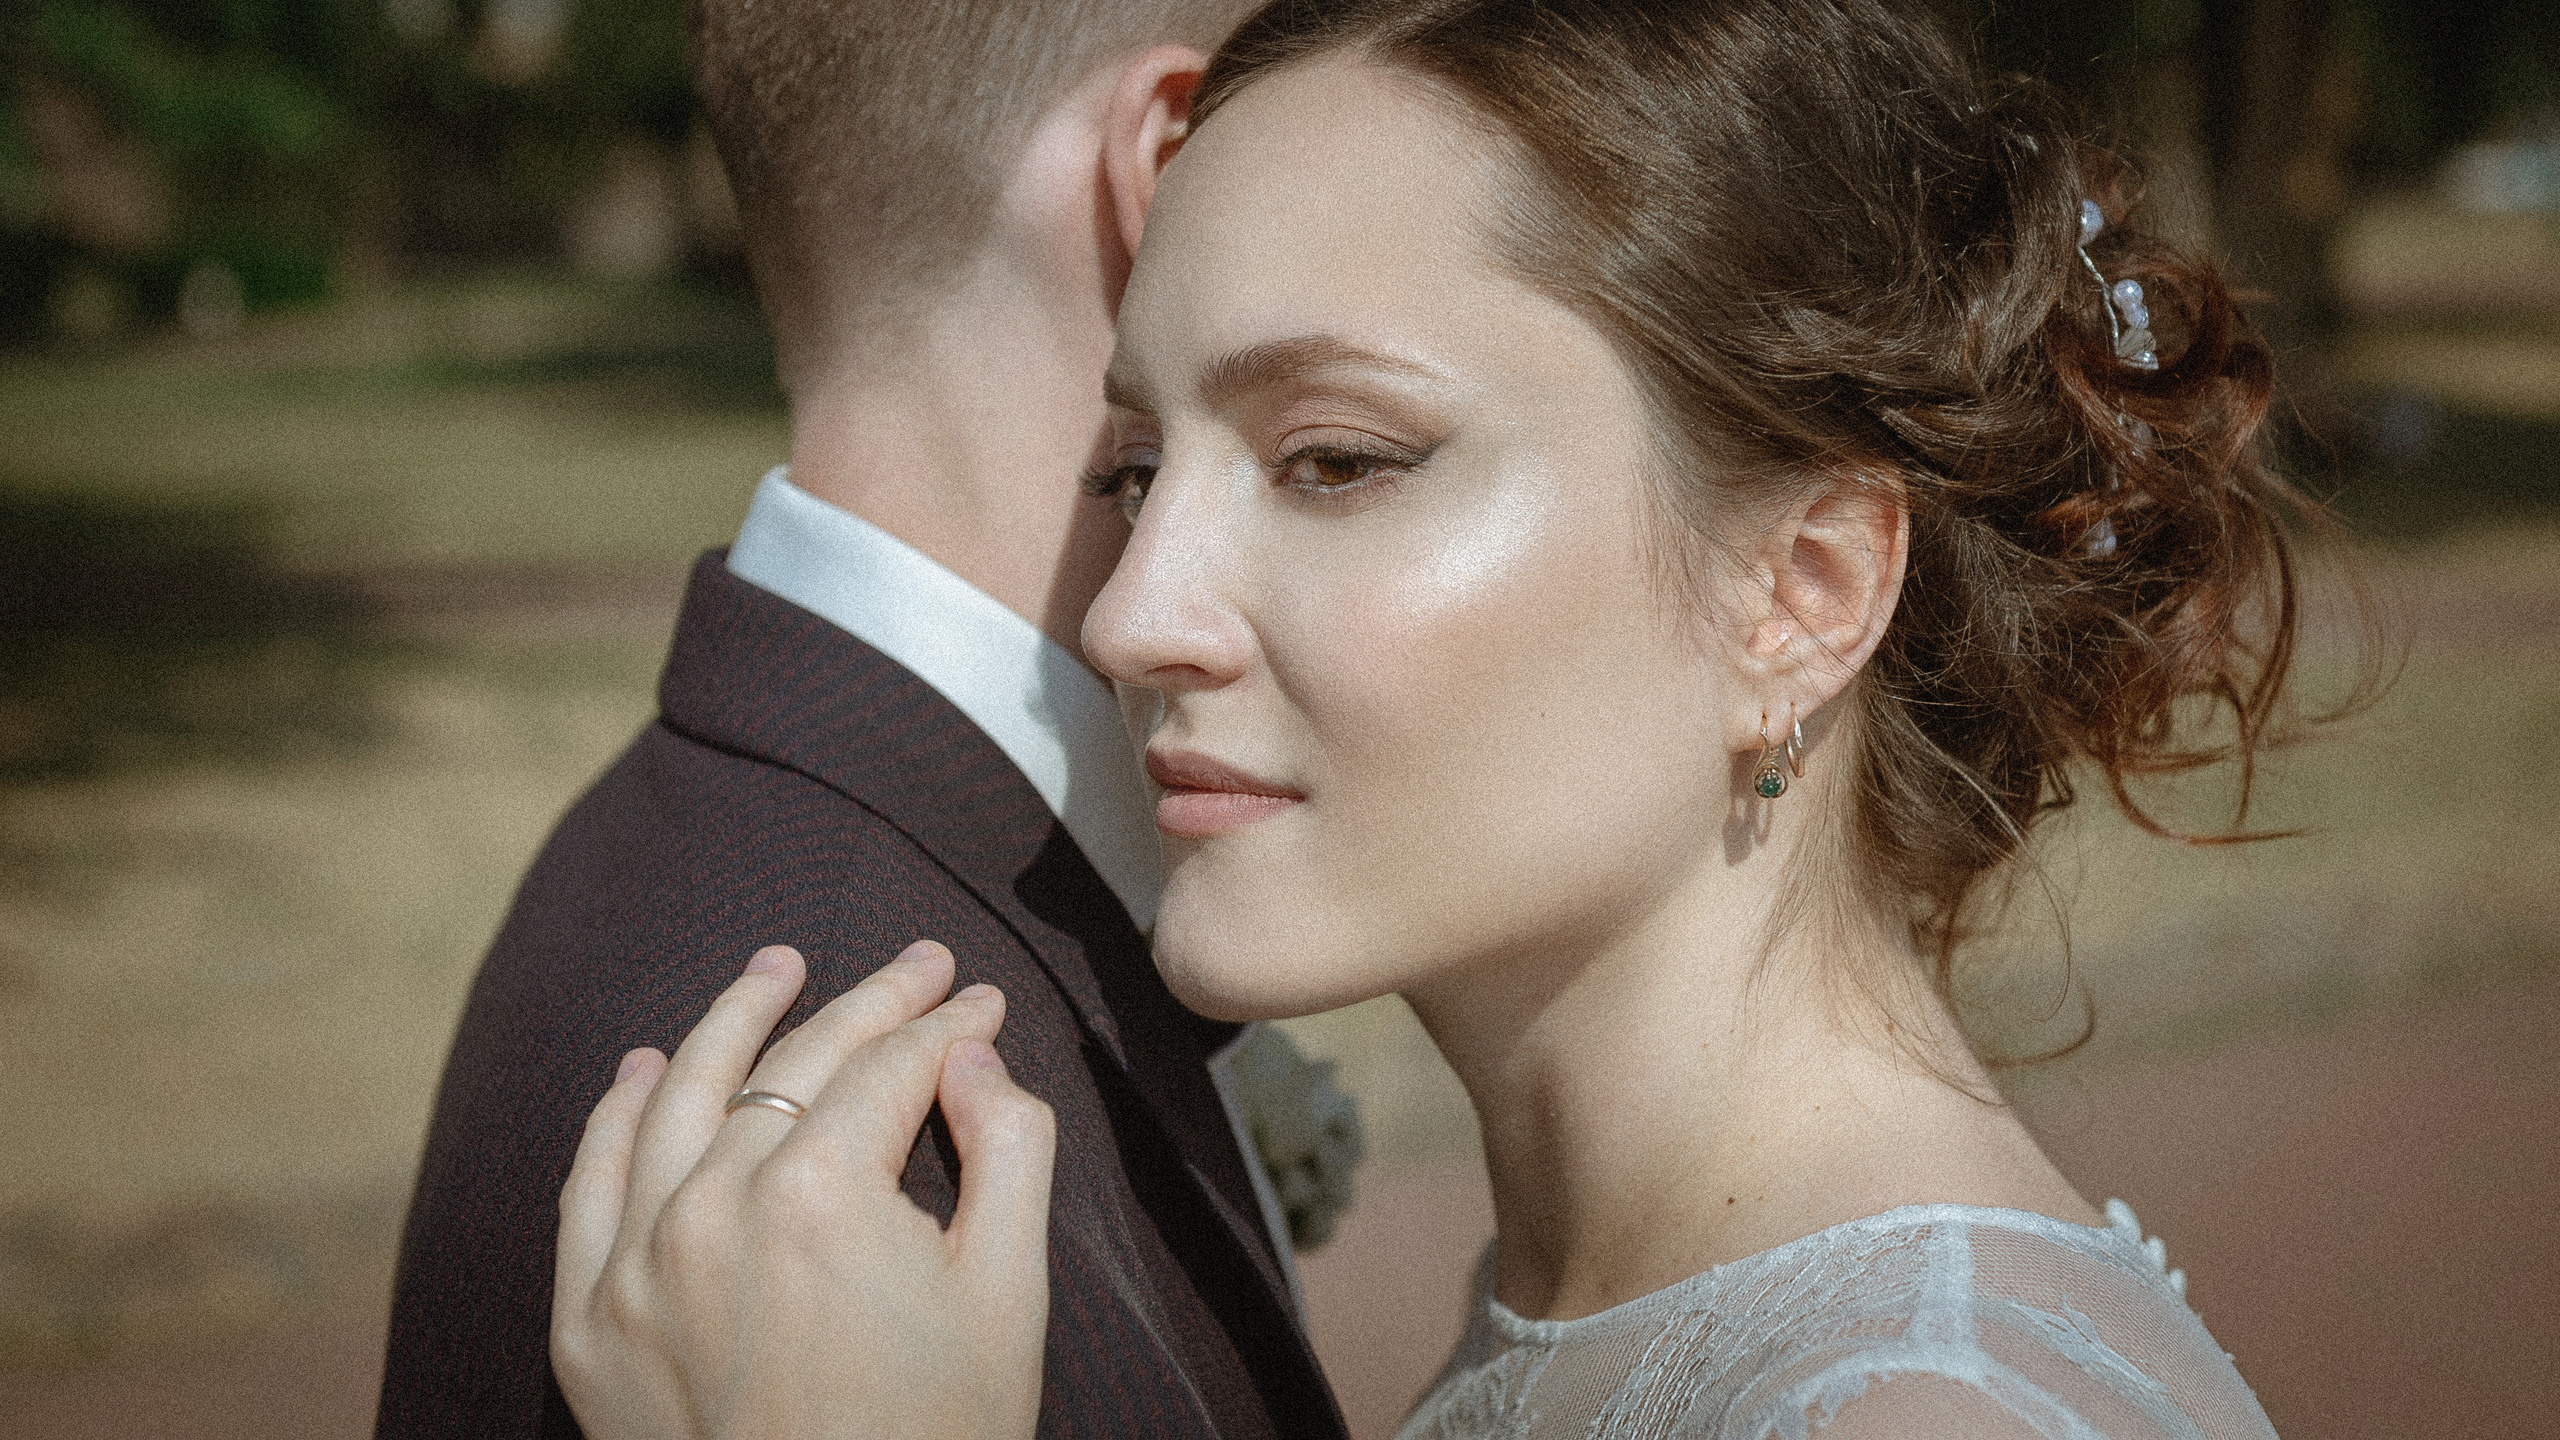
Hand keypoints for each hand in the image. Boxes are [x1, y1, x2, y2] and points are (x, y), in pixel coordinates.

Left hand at [552, 941, 1056, 1439]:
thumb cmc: (940, 1436)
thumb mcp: (1011, 1292)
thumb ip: (1009, 1146)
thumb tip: (973, 1051)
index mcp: (823, 1195)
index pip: (891, 1066)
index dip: (947, 1023)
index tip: (982, 999)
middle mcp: (711, 1209)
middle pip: (795, 1065)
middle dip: (869, 1004)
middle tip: (918, 967)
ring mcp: (636, 1265)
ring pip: (680, 1097)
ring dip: (733, 1018)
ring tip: (778, 965)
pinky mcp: (587, 1324)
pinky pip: (590, 1184)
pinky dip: (618, 1113)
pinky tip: (649, 1066)